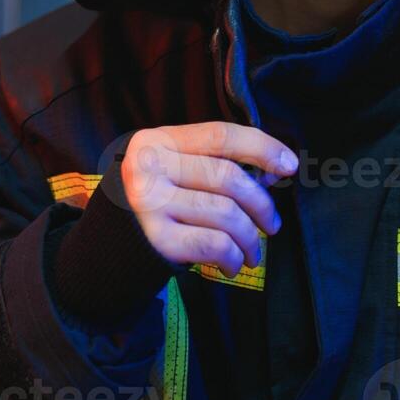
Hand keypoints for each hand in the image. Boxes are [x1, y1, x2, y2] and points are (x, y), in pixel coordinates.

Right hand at [122, 121, 297, 278]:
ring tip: (253, 253)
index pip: (220, 136)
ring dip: (250, 239)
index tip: (290, 166)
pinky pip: (214, 244)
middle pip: (228, 178)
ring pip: (226, 214)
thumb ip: (216, 163)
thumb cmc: (157, 201)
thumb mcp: (176, 169)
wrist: (110, 245)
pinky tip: (232, 264)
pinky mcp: (156, 239)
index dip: (261, 147)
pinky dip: (232, 256)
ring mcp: (150, 203)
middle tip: (272, 225)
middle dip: (261, 205)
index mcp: (158, 141)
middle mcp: (149, 167)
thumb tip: (277, 168)